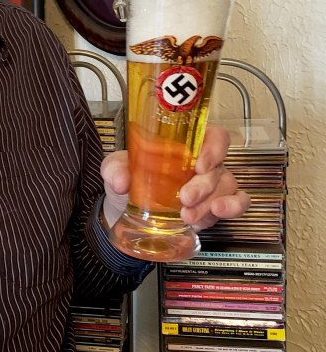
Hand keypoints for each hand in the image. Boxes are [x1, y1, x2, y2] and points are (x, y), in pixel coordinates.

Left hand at [100, 124, 250, 230]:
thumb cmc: (130, 178)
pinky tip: (217, 214)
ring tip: (188, 216)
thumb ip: (115, 169)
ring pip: (227, 187)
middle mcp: (204, 161)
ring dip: (210, 202)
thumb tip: (121, 180)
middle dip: (204, 185)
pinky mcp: (215, 205)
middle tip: (185, 198)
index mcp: (185, 143)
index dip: (213, 148)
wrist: (127, 208)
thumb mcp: (116, 168)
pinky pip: (236, 203)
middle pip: (219, 166)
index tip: (199, 164)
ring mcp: (213, 184)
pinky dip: (232, 208)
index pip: (213, 135)